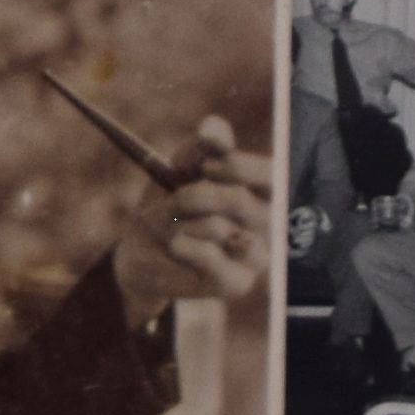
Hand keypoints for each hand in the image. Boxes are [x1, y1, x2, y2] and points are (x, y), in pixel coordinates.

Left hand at [106, 116, 270, 311]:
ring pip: (221, 229)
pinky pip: (211, 258)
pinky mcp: (236, 283)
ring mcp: (255, 257)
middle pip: (243, 202)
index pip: (272, 176)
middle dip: (200, 195)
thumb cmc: (172, 201)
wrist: (142, 248)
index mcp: (262, 192)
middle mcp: (267, 225)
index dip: (239, 168)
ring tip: (174, 224)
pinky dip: (184, 246)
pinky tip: (175, 246)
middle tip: (178, 197)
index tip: (206, 166)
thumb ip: (202, 145)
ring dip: (185, 221)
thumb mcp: (182, 166)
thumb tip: (212, 130)